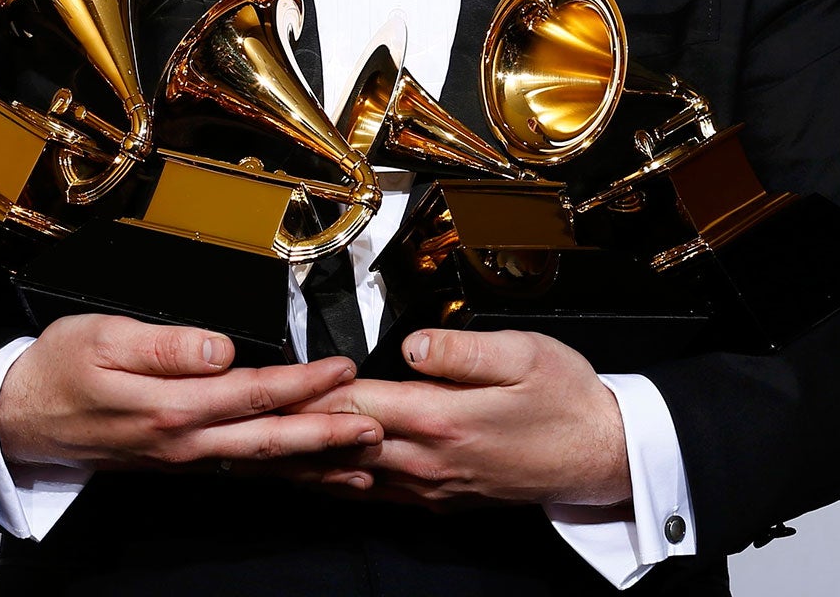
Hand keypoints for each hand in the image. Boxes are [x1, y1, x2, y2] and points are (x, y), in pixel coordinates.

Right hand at [0, 313, 380, 471]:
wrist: (18, 416)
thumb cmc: (58, 368)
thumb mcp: (104, 338)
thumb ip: (167, 346)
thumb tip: (221, 348)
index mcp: (170, 405)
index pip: (253, 392)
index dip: (303, 383)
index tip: (343, 370)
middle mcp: (183, 440)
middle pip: (269, 439)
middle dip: (327, 434)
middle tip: (377, 429)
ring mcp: (182, 458)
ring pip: (260, 462)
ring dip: (314, 462)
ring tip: (363, 462)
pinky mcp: (178, 461)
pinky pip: (241, 469)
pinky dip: (281, 473)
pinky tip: (308, 472)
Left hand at [287, 329, 631, 507]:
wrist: (601, 454)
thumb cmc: (566, 398)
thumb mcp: (523, 355)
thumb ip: (461, 350)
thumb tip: (409, 343)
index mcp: (443, 418)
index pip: (356, 404)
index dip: (309, 394)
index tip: (268, 384)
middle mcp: (429, 460)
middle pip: (341, 446)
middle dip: (289, 437)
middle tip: (238, 430)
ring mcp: (434, 485)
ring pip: (352, 478)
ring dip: (305, 467)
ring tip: (258, 459)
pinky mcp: (443, 497)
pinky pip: (377, 495)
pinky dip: (339, 486)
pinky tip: (318, 480)